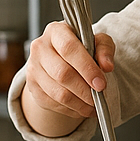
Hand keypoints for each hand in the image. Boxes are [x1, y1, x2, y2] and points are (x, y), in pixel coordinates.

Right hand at [21, 21, 115, 135]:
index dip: (87, 68)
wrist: (62, 58)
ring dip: (80, 103)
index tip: (101, 84)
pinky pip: (53, 103)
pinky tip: (83, 108)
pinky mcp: (32, 87)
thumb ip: (104, 49)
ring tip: (94, 106)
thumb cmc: (82, 47)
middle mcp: (40, 48)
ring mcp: (33, 68)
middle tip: (100, 97)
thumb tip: (107, 66)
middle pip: (62, 74)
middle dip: (85, 90)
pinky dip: (71, 109)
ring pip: (57, 92)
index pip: (69, 49)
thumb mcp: (98, 41)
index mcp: (56, 31)